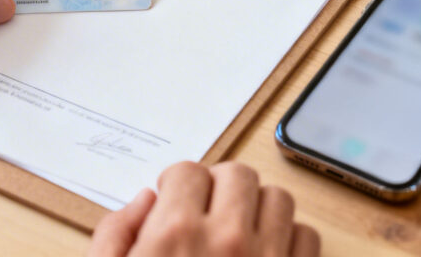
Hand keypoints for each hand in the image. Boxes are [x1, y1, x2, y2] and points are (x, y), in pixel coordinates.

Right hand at [89, 161, 319, 256]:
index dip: (178, 185)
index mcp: (175, 235)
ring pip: (278, 199)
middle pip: (237, 174)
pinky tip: (267, 254)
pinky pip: (307, 237)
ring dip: (258, 208)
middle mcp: (227, 241)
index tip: (176, 202)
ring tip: (240, 229)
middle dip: (220, 187)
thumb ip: (113, 237)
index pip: (188, 171)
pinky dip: (290, 240)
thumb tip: (143, 203)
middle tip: (206, 210)